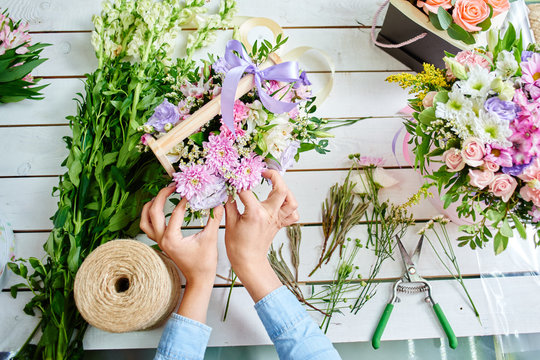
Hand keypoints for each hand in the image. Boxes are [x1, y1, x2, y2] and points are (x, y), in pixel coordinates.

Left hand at [140, 185, 223, 322]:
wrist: (199, 278)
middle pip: (154, 211)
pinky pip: (148, 227)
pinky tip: (159, 208)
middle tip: (173, 185)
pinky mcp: (161, 243)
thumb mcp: (210, 239)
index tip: (193, 190)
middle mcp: (161, 239)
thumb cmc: (204, 263)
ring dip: (151, 205)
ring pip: (145, 220)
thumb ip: (213, 219)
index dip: (185, 199)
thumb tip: (219, 203)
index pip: (176, 212)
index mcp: (172, 238)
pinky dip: (150, 216)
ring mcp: (159, 242)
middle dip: (162, 195)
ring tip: (161, 194)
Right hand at [224, 170, 298, 301]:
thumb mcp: (229, 223)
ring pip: (291, 201)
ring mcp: (277, 220)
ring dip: (286, 190)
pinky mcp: (280, 225)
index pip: (247, 190)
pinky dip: (289, 207)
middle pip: (281, 189)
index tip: (234, 179)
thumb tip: (228, 190)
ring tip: (275, 185)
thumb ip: (230, 204)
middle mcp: (269, 215)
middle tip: (264, 172)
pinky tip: (280, 203)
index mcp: (255, 213)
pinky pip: (293, 214)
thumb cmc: (237, 246)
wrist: (248, 262)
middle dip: (274, 176)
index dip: (239, 183)